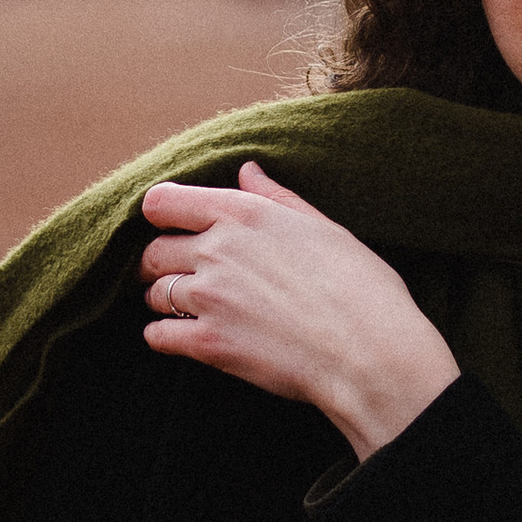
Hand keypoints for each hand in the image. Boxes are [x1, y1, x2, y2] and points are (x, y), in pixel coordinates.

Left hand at [140, 162, 458, 462]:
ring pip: (154, 294)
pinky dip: (164, 337)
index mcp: (243, 213)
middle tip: (181, 277)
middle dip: (162, 264)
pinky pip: (158, 336)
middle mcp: (217, 250)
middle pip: (152, 252)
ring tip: (191, 310)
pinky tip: (185, 339)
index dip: (163, 216)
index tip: (174, 230)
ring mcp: (209, 297)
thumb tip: (247, 170)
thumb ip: (276, 198)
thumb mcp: (323, 227)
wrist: (369, 351)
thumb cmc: (360, 287)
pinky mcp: (208, 343)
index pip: (162, 202)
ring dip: (165, 302)